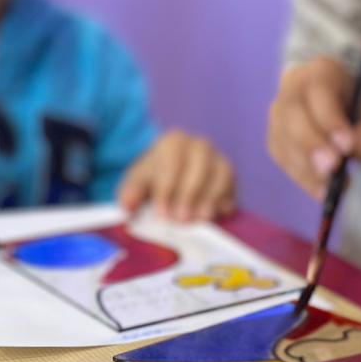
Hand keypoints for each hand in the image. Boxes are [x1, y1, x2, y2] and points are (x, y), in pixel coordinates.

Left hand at [118, 129, 236, 221]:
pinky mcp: (230, 175)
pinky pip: (232, 186)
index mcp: (173, 141)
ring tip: (200, 220)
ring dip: (210, 198)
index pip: (172, 161)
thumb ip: (131, 193)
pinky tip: (216, 216)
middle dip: (190, 193)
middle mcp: (199, 145)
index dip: (167, 188)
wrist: (172, 178)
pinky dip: (225, 201)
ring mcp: (218, 158)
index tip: (162, 214)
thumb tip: (127, 207)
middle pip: (200, 166)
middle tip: (181, 219)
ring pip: (221, 174)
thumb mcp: (137, 183)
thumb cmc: (154, 180)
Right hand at [268, 56, 360, 197]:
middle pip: (293, 115)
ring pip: (284, 140)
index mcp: (320, 73)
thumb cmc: (357, 111)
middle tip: (332, 168)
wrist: (335, 107)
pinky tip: (322, 192)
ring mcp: (277, 115)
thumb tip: (358, 147)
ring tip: (331, 188)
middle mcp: (291, 90)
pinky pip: (283, 159)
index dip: (331, 120)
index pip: (320, 93)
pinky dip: (302, 178)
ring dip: (306, 167)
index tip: (347, 145)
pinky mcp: (274, 139)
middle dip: (312, 144)